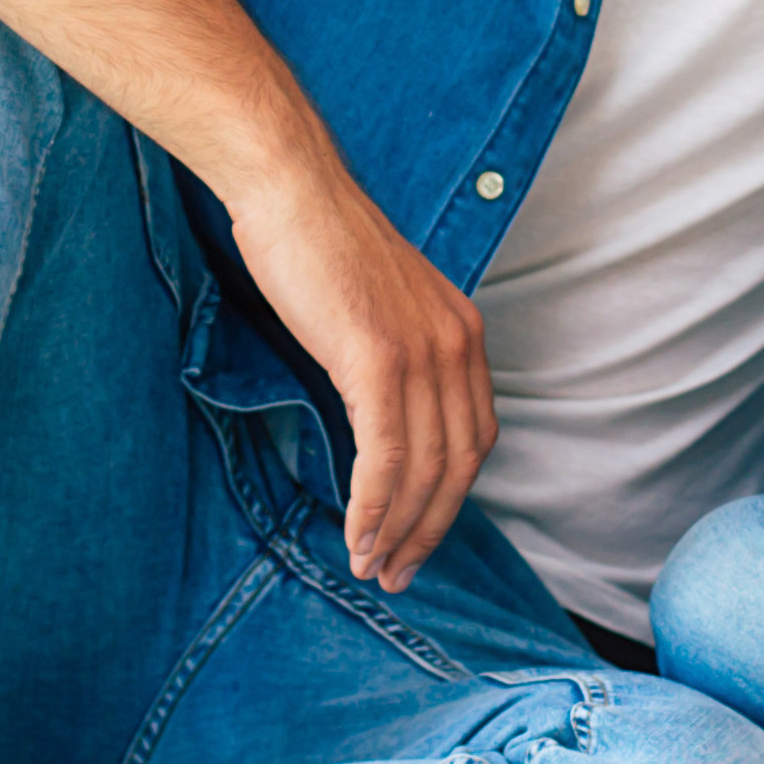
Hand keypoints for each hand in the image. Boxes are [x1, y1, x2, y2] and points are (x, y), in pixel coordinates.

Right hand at [235, 166, 494, 588]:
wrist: (289, 190)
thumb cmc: (317, 243)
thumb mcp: (377, 307)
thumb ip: (393, 358)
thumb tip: (382, 419)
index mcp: (463, 333)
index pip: (474, 438)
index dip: (450, 500)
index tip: (418, 537)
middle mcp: (456, 344)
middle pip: (460, 465)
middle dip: (429, 530)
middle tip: (396, 573)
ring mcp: (422, 352)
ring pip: (424, 469)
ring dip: (397, 529)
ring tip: (370, 566)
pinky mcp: (378, 358)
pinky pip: (386, 455)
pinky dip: (373, 506)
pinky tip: (356, 533)